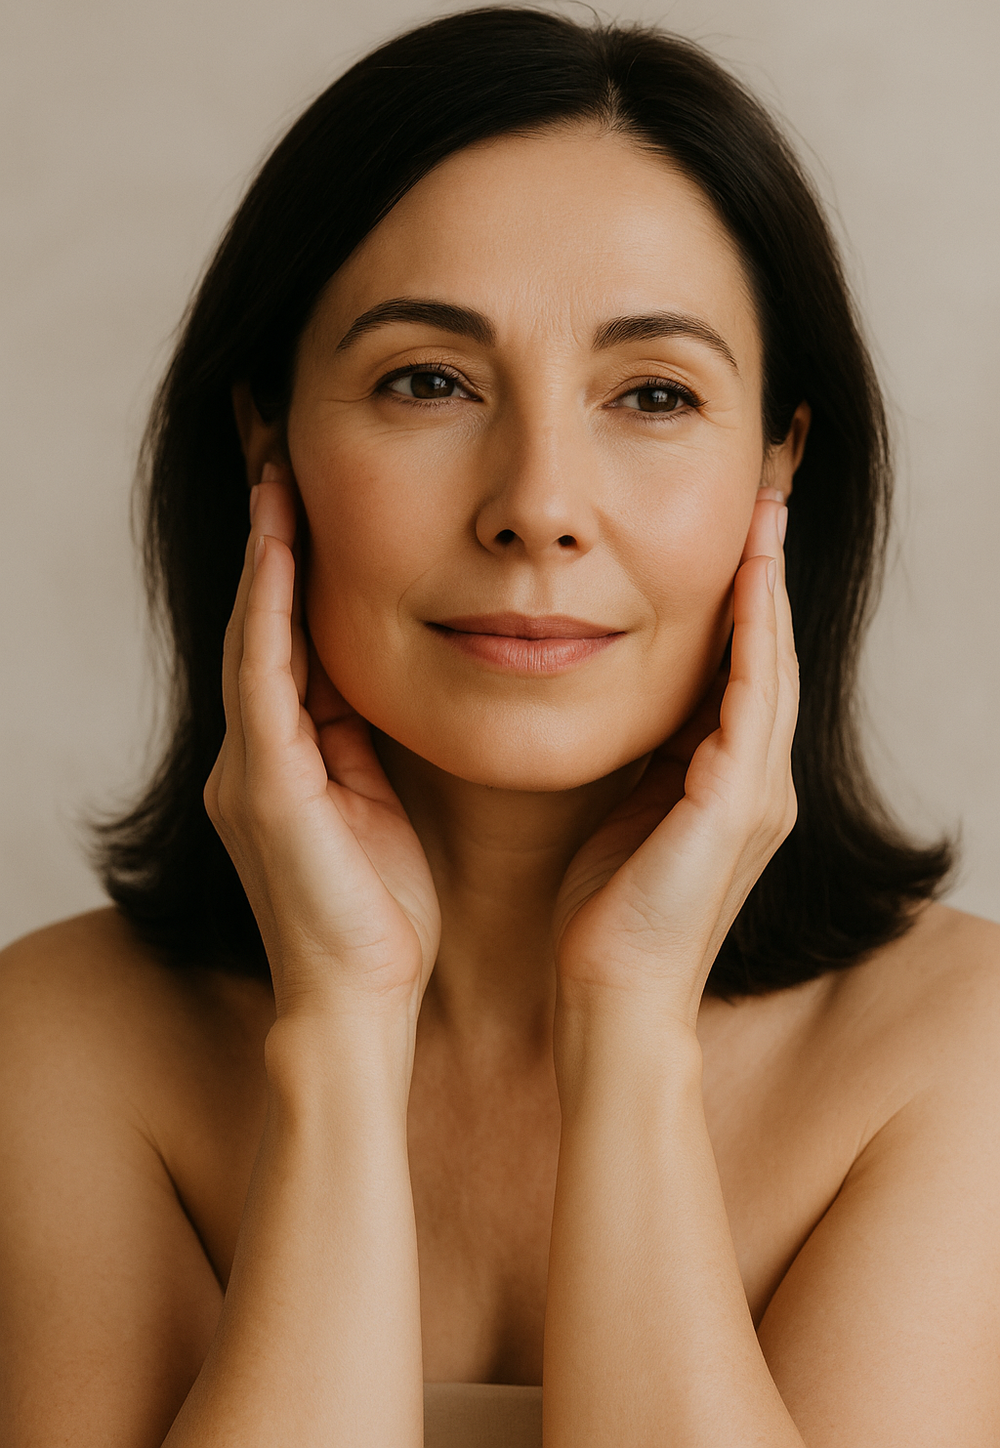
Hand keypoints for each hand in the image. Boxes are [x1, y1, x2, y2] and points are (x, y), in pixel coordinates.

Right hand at [204, 465, 440, 1017]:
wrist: (359, 1005)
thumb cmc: (384, 920)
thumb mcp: (380, 811)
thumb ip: (368, 748)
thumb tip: (391, 688)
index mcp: (288, 759)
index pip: (290, 642)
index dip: (296, 568)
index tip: (310, 495)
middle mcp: (254, 753)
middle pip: (259, 622)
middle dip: (268, 540)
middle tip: (274, 455)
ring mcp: (248, 766)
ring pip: (253, 634)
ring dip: (264, 553)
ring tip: (273, 473)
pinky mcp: (262, 784)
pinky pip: (262, 675)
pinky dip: (268, 607)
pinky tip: (280, 545)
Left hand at [553, 489, 796, 1026]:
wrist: (612, 998)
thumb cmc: (604, 913)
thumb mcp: (624, 810)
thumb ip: (642, 756)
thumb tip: (624, 698)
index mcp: (728, 781)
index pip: (742, 669)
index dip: (742, 598)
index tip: (731, 532)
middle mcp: (759, 782)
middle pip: (771, 654)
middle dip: (767, 575)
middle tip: (764, 497)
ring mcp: (757, 794)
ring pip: (773, 667)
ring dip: (770, 589)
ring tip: (766, 517)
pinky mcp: (737, 807)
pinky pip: (752, 704)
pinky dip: (754, 640)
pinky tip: (749, 585)